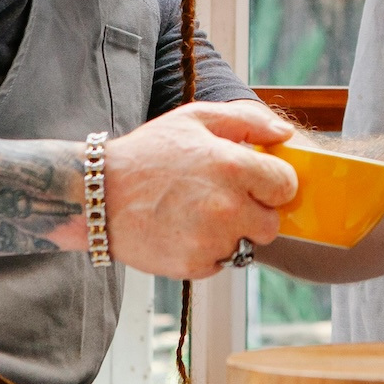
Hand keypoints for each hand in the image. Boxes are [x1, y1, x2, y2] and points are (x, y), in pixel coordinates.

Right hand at [103, 100, 297, 278]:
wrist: (97, 195)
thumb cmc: (148, 153)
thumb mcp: (195, 119)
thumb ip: (247, 121)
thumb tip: (285, 134)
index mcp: (234, 166)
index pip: (286, 186)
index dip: (273, 183)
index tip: (256, 182)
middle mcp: (228, 207)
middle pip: (271, 225)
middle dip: (254, 213)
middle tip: (224, 201)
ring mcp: (212, 239)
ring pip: (245, 246)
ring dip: (230, 234)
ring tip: (196, 214)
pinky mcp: (194, 265)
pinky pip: (219, 262)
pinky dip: (206, 251)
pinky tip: (181, 230)